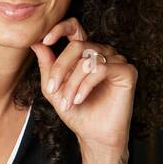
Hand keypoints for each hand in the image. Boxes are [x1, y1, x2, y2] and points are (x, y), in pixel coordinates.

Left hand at [30, 18, 136, 156]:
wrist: (94, 136)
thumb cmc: (77, 113)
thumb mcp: (54, 89)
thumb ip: (47, 66)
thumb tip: (35, 43)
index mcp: (85, 52)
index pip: (74, 28)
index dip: (59, 29)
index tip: (45, 40)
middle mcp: (102, 52)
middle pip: (77, 46)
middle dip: (60, 69)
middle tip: (52, 89)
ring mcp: (116, 60)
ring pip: (87, 60)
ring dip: (72, 83)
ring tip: (68, 102)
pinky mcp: (127, 71)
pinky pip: (101, 69)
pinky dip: (86, 85)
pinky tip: (79, 99)